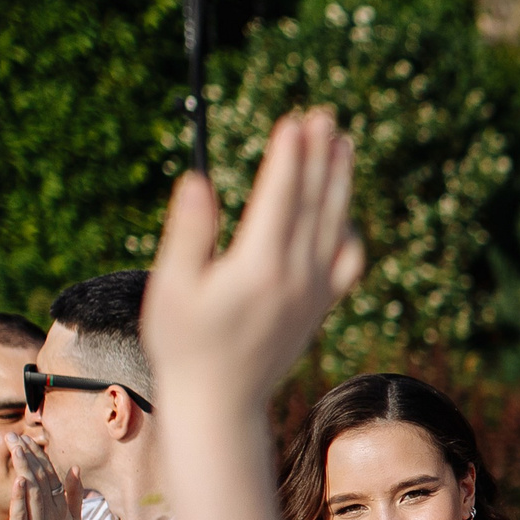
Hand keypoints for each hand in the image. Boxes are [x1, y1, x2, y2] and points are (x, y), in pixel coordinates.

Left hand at [3, 438, 81, 519]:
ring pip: (34, 493)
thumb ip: (72, 497)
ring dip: (25, 468)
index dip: (39, 456)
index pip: (52, 477)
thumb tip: (75, 469)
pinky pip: (23, 517)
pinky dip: (20, 499)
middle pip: (42, 480)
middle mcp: (53, 517)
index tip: (26, 437)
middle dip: (29, 456)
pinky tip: (17, 481)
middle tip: (14, 435)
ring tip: (15, 447)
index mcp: (62, 511)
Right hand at [141, 112, 366, 411]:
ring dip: (339, 181)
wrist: (221, 405)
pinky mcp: (319, 307)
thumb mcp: (172, 288)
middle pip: (315, 202)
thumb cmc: (184, 346)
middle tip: (325, 115)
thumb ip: (188, 233)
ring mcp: (313, 293)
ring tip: (342, 144)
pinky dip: (347, 229)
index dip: (288, 155)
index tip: (294, 120)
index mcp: (258, 268)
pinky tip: (341, 208)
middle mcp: (295, 277)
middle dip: (319, 154)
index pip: (280, 197)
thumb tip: (197, 181)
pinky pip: (346, 260)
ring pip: (335, 225)